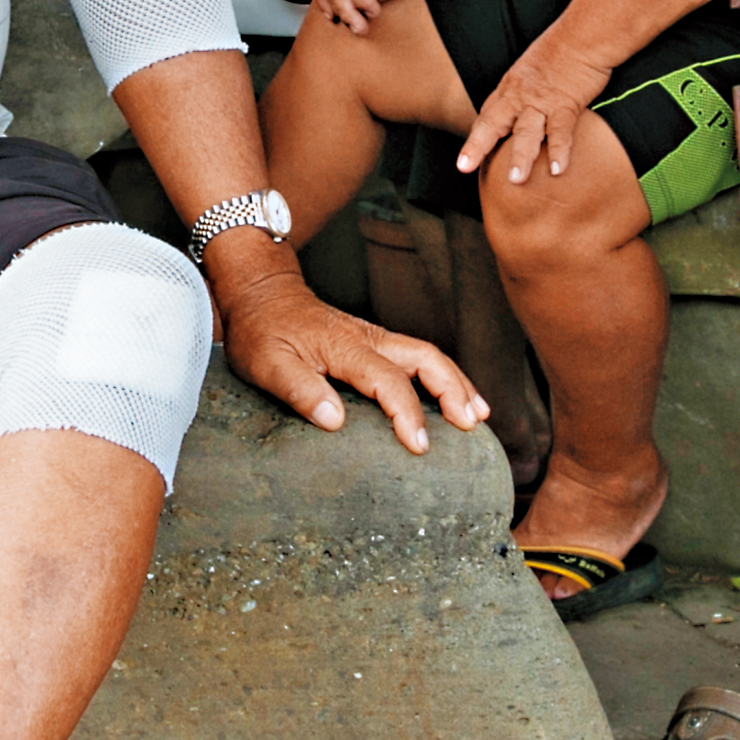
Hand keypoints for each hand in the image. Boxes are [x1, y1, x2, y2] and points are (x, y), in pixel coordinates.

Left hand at [210, 240, 484, 452]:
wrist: (261, 293)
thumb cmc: (261, 331)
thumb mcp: (266, 364)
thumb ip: (298, 390)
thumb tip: (334, 420)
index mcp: (345, 347)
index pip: (388, 381)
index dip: (407, 414)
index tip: (420, 446)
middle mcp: (369, 339)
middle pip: (426, 359)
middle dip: (453, 391)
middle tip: (470, 425)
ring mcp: (376, 338)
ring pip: (429, 356)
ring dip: (457, 383)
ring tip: (478, 416)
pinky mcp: (376, 342)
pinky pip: (419, 357)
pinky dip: (444, 377)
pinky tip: (456, 398)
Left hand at [455, 32, 611, 187]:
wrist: (582, 34)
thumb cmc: (561, 51)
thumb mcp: (532, 71)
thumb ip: (524, 93)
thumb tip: (522, 115)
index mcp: (511, 89)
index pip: (488, 117)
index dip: (475, 139)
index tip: (464, 161)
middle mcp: (520, 95)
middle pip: (495, 122)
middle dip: (478, 145)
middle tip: (465, 167)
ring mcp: (542, 100)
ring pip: (526, 131)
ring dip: (521, 156)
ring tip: (516, 180)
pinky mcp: (566, 102)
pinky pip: (560, 130)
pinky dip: (560, 150)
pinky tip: (558, 170)